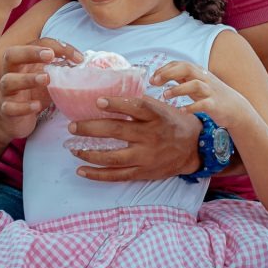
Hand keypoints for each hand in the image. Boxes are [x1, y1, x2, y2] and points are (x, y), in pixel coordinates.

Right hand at [0, 39, 83, 140]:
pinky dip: (23, 106)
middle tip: (50, 55)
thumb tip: (84, 62)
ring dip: (27, 79)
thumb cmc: (32, 95)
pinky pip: (9, 107)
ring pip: (8, 80)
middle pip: (11, 55)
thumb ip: (61, 70)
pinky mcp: (6, 110)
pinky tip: (37, 106)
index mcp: (23, 61)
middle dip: (30, 52)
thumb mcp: (48, 80)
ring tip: (46, 79)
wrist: (13, 120)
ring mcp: (6, 92)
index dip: (57, 46)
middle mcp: (11, 73)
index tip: (78, 58)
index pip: (36, 44)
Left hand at [66, 95, 200, 181]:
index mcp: (155, 116)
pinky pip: (117, 175)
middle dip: (91, 128)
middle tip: (72, 127)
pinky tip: (81, 170)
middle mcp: (151, 136)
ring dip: (90, 153)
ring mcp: (146, 156)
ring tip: (73, 149)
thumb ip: (138, 103)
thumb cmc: (172, 122)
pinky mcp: (144, 172)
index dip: (117, 104)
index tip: (98, 101)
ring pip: (114, 157)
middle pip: (117, 131)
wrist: (195, 148)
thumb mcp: (161, 107)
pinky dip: (97, 174)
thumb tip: (108, 92)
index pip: (136, 107)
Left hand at [151, 60, 250, 129]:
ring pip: (195, 84)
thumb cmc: (211, 95)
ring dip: (178, 89)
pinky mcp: (215, 105)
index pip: (180, 64)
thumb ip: (180, 78)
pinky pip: (203, 104)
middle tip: (155, 82)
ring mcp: (211, 91)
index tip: (152, 77)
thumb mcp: (195, 84)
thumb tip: (160, 76)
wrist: (236, 109)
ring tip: (164, 96)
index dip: (165, 69)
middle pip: (187, 68)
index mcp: (198, 72)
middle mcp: (204, 79)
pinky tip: (181, 111)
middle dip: (169, 73)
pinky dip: (191, 107)